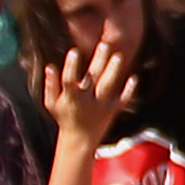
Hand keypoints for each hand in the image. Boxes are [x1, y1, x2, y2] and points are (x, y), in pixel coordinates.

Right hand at [42, 33, 132, 153]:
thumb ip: (50, 86)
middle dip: (99, 61)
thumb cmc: (64, 117)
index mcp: (71, 98)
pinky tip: (134, 77)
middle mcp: (87, 100)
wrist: (80, 140)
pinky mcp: (113, 110)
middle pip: (93, 78)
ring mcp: (101, 105)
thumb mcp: (51, 103)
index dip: (71, 66)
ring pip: (108, 85)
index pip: (69, 79)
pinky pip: (122, 99)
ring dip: (114, 71)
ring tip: (119, 55)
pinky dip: (129, 90)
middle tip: (105, 44)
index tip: (74, 50)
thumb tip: (50, 66)